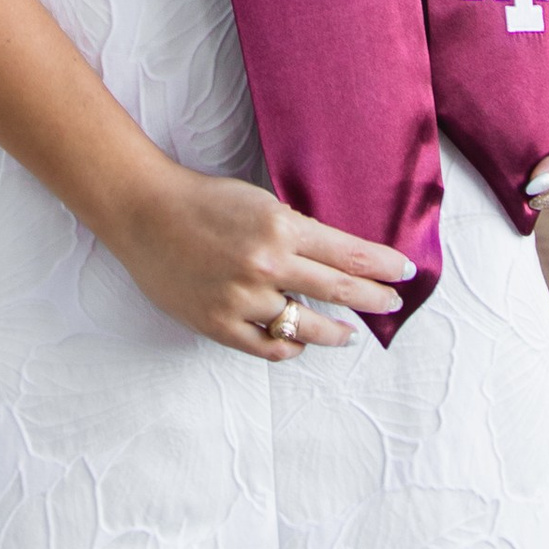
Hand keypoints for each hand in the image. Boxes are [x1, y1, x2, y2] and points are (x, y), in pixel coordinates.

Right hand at [99, 163, 417, 358]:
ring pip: (306, 327)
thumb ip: (294, 231)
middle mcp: (267, 265)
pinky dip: (288, 348)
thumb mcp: (259, 203)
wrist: (144, 213)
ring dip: (335, 332)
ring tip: (349, 333)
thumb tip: (333, 260)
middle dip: (373, 298)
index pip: (349, 254)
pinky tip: (298, 344)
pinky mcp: (219, 324)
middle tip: (392, 303)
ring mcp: (242, 299)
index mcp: (280, 227)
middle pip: (338, 290)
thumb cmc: (201, 200)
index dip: (382, 265)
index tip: (405, 272)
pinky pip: (268, 347)